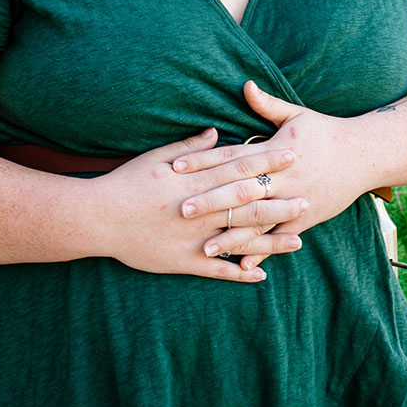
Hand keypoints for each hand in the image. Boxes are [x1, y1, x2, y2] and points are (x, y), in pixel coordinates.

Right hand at [94, 126, 304, 281]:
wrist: (98, 218)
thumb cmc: (127, 183)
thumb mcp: (157, 157)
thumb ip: (190, 146)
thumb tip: (216, 131)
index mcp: (194, 179)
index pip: (238, 166)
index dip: (267, 159)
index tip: (292, 153)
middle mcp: (199, 208)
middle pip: (246, 201)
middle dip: (279, 199)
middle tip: (308, 197)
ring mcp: (194, 237)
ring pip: (239, 237)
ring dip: (270, 240)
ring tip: (298, 240)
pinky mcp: (184, 261)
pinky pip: (218, 270)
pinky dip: (239, 273)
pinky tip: (260, 275)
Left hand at [172, 82, 368, 269]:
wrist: (364, 155)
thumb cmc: (326, 132)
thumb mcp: (296, 114)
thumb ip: (267, 104)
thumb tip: (244, 84)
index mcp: (275, 151)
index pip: (232, 157)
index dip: (204, 161)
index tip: (177, 167)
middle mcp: (282, 178)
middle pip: (239, 191)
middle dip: (209, 201)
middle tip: (179, 210)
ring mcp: (295, 201)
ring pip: (257, 221)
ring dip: (231, 235)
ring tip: (204, 247)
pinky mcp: (306, 219)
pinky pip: (279, 237)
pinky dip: (262, 251)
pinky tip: (243, 265)